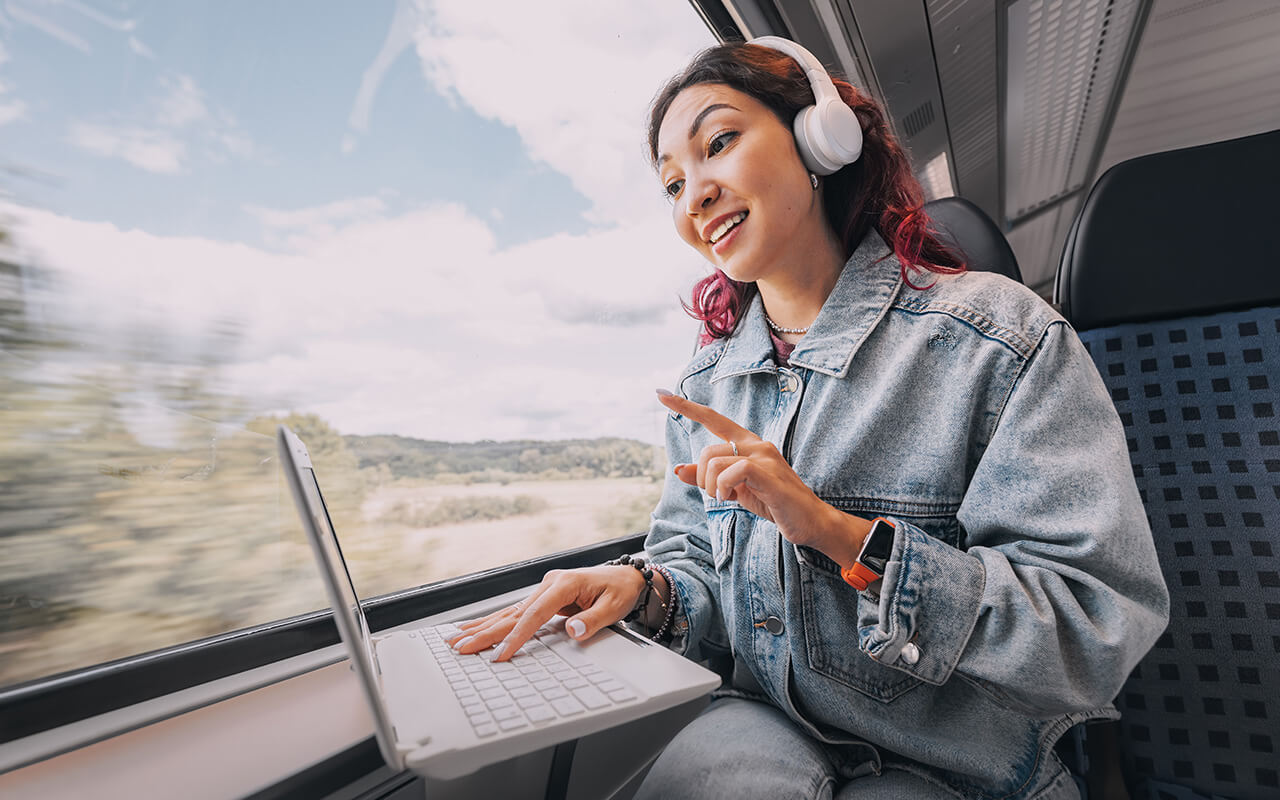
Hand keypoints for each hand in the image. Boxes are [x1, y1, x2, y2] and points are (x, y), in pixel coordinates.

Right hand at [445, 565, 648, 661]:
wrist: (627, 577)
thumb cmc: (621, 590)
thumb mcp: (614, 607)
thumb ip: (593, 621)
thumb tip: (572, 630)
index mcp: (564, 584)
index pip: (534, 615)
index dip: (516, 636)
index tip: (499, 654)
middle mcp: (549, 584)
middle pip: (512, 613)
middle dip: (485, 632)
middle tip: (460, 647)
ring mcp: (544, 589)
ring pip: (508, 612)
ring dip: (482, 627)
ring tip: (456, 638)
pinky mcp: (543, 597)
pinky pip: (515, 613)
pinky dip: (494, 622)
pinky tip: (477, 628)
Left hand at [657, 390, 869, 564]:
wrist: (809, 520)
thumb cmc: (772, 502)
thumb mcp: (734, 489)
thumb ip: (709, 477)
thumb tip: (677, 469)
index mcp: (748, 443)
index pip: (713, 418)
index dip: (687, 407)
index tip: (661, 395)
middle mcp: (756, 443)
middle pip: (707, 450)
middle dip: (701, 477)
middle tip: (715, 494)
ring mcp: (764, 456)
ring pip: (715, 461)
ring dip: (711, 486)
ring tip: (725, 497)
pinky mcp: (769, 473)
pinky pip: (733, 471)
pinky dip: (723, 487)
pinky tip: (730, 497)